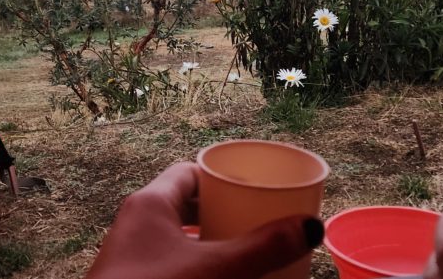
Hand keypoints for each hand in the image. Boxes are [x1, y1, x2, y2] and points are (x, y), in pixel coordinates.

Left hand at [85, 162, 324, 278]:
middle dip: (223, 214)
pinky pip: (171, 264)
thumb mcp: (216, 271)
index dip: (224, 178)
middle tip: (258, 222)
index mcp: (149, 204)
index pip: (191, 172)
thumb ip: (263, 248)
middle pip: (187, 206)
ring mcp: (132, 256)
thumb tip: (311, 228)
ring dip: (210, 243)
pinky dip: (197, 267)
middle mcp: (135, 224)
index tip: (256, 189)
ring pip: (179, 238)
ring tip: (244, 254)